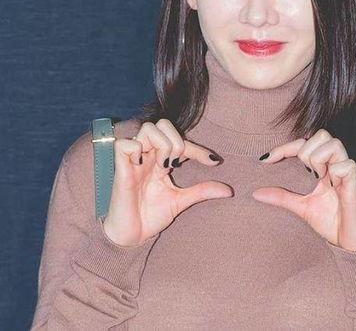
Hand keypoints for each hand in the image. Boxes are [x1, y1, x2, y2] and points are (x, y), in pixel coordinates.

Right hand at [102, 119, 232, 246]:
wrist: (133, 237)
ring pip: (148, 128)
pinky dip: (137, 150)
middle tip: (176, 164)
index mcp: (160, 160)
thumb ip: (202, 191)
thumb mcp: (181, 200)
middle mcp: (148, 155)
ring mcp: (134, 159)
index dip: (198, 149)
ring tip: (162, 166)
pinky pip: (125, 144)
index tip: (214, 162)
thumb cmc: (152, 216)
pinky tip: (142, 165)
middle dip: (176, 141)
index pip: (181, 141)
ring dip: (161, 144)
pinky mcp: (120, 168)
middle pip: (163, 124)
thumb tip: (229, 191)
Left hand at [252, 129, 355, 250]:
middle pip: (322, 134)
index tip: (266, 160)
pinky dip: (335, 172)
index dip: (284, 147)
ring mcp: (346, 173)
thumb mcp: (301, 207)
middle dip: (306, 150)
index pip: (304, 143)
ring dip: (319, 159)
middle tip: (306, 172)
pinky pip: (346, 165)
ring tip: (319, 178)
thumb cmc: (332, 222)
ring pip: (334, 143)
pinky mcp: (355, 184)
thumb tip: (256, 194)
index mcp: (324, 167)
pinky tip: (333, 186)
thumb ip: (282, 197)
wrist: (350, 244)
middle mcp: (335, 165)